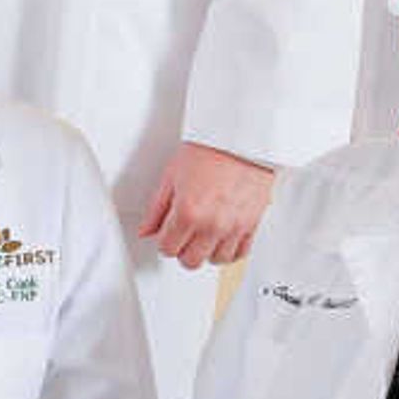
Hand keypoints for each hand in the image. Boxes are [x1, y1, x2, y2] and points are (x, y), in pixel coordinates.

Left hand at [142, 142, 273, 269]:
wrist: (240, 137)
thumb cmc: (209, 149)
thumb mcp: (171, 176)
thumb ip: (156, 209)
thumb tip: (146, 230)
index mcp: (188, 212)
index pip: (167, 249)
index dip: (165, 240)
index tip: (168, 231)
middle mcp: (212, 224)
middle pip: (190, 261)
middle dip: (183, 250)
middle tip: (184, 235)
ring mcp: (233, 226)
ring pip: (216, 260)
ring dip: (207, 250)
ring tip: (204, 234)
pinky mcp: (252, 223)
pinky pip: (240, 253)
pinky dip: (230, 249)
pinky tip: (222, 236)